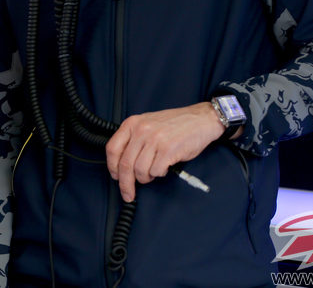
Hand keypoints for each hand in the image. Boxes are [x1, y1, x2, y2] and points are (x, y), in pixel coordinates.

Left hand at [105, 102, 223, 201]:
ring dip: (145, 178)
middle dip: (125, 184)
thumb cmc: (175, 124)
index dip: (112, 167)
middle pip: (125, 164)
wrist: (199, 120)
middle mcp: (141, 130)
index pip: (112, 149)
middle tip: (128, 193)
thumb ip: (134, 139)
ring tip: (152, 173)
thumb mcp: (147, 124)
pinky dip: (158, 174)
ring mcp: (155, 140)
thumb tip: (122, 164)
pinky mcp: (168, 150)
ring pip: (140, 170)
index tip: (116, 177)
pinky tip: (163, 167)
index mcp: (132, 123)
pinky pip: (156, 171)